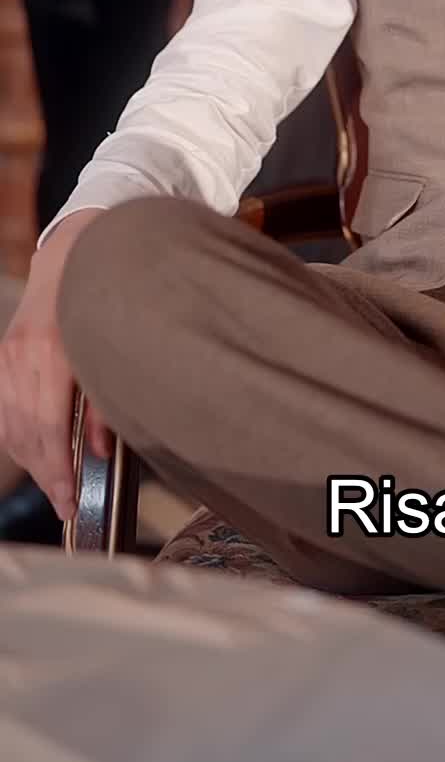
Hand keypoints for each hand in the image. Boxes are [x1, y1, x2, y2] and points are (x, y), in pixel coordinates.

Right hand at [0, 211, 111, 520]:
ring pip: (11, 426)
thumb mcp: (116, 349)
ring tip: (56, 484)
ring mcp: (8, 355)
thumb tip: (101, 452)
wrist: (72, 256)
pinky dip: (18, 438)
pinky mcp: (3, 356)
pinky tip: (36, 455)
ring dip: (31, 462)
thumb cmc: (105, 302)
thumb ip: (106, 402)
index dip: (58, 471)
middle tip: (66, 505)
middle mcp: (23, 354)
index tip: (69, 501)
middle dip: (46, 475)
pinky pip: (4, 411)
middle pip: (27, 434)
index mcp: (55, 351)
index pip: (49, 428)